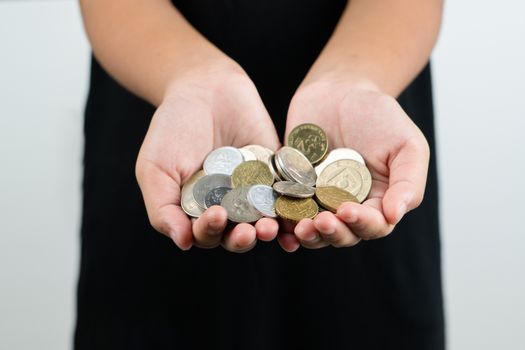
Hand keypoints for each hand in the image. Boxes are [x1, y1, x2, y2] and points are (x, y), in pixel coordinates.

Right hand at [136, 67, 280, 251]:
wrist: (205, 88)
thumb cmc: (173, 128)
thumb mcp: (155, 167)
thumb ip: (163, 207)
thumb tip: (183, 243)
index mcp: (196, 211)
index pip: (205, 234)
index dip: (210, 231)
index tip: (216, 215)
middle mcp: (227, 207)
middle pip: (237, 235)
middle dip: (243, 238)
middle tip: (250, 232)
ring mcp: (253, 192)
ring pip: (263, 221)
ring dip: (268, 230)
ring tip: (270, 227)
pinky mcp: (277, 175)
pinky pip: (287, 196)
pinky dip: (293, 210)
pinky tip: (298, 217)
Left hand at [279, 81, 429, 250]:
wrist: (339, 90)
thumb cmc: (379, 115)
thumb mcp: (407, 144)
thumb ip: (408, 182)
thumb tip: (394, 216)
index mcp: (379, 201)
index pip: (374, 225)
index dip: (362, 223)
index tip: (347, 210)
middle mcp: (348, 206)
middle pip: (343, 234)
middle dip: (332, 233)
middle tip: (320, 222)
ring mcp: (319, 200)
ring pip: (314, 230)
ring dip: (308, 235)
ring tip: (299, 227)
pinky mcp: (293, 190)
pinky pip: (287, 212)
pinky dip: (282, 223)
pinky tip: (277, 226)